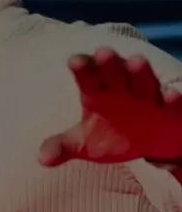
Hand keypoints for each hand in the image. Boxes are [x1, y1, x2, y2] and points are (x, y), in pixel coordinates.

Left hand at [38, 47, 181, 166]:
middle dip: (109, 64)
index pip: (87, 78)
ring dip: (140, 72)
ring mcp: (149, 96)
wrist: (151, 141)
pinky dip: (172, 99)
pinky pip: (172, 102)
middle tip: (102, 53)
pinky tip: (170, 96)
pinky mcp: (172, 108)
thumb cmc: (113, 135)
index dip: (82, 69)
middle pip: (114, 73)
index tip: (75, 61)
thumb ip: (63, 146)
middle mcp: (123, 88)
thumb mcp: (86, 143)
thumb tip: (42, 159)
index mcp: (98, 92)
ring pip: (144, 81)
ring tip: (136, 62)